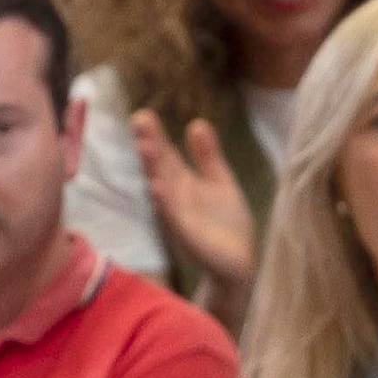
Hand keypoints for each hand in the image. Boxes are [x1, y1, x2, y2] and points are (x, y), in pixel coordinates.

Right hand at [128, 115, 257, 295]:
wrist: (238, 262)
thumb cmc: (225, 223)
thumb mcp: (219, 181)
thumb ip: (207, 155)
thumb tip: (196, 122)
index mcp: (183, 182)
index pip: (166, 155)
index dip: (155, 136)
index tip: (142, 115)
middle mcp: (176, 197)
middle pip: (161, 167)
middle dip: (150, 145)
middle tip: (139, 121)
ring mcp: (180, 216)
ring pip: (164, 190)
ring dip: (153, 170)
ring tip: (145, 148)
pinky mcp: (188, 236)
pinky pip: (174, 218)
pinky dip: (165, 203)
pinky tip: (157, 188)